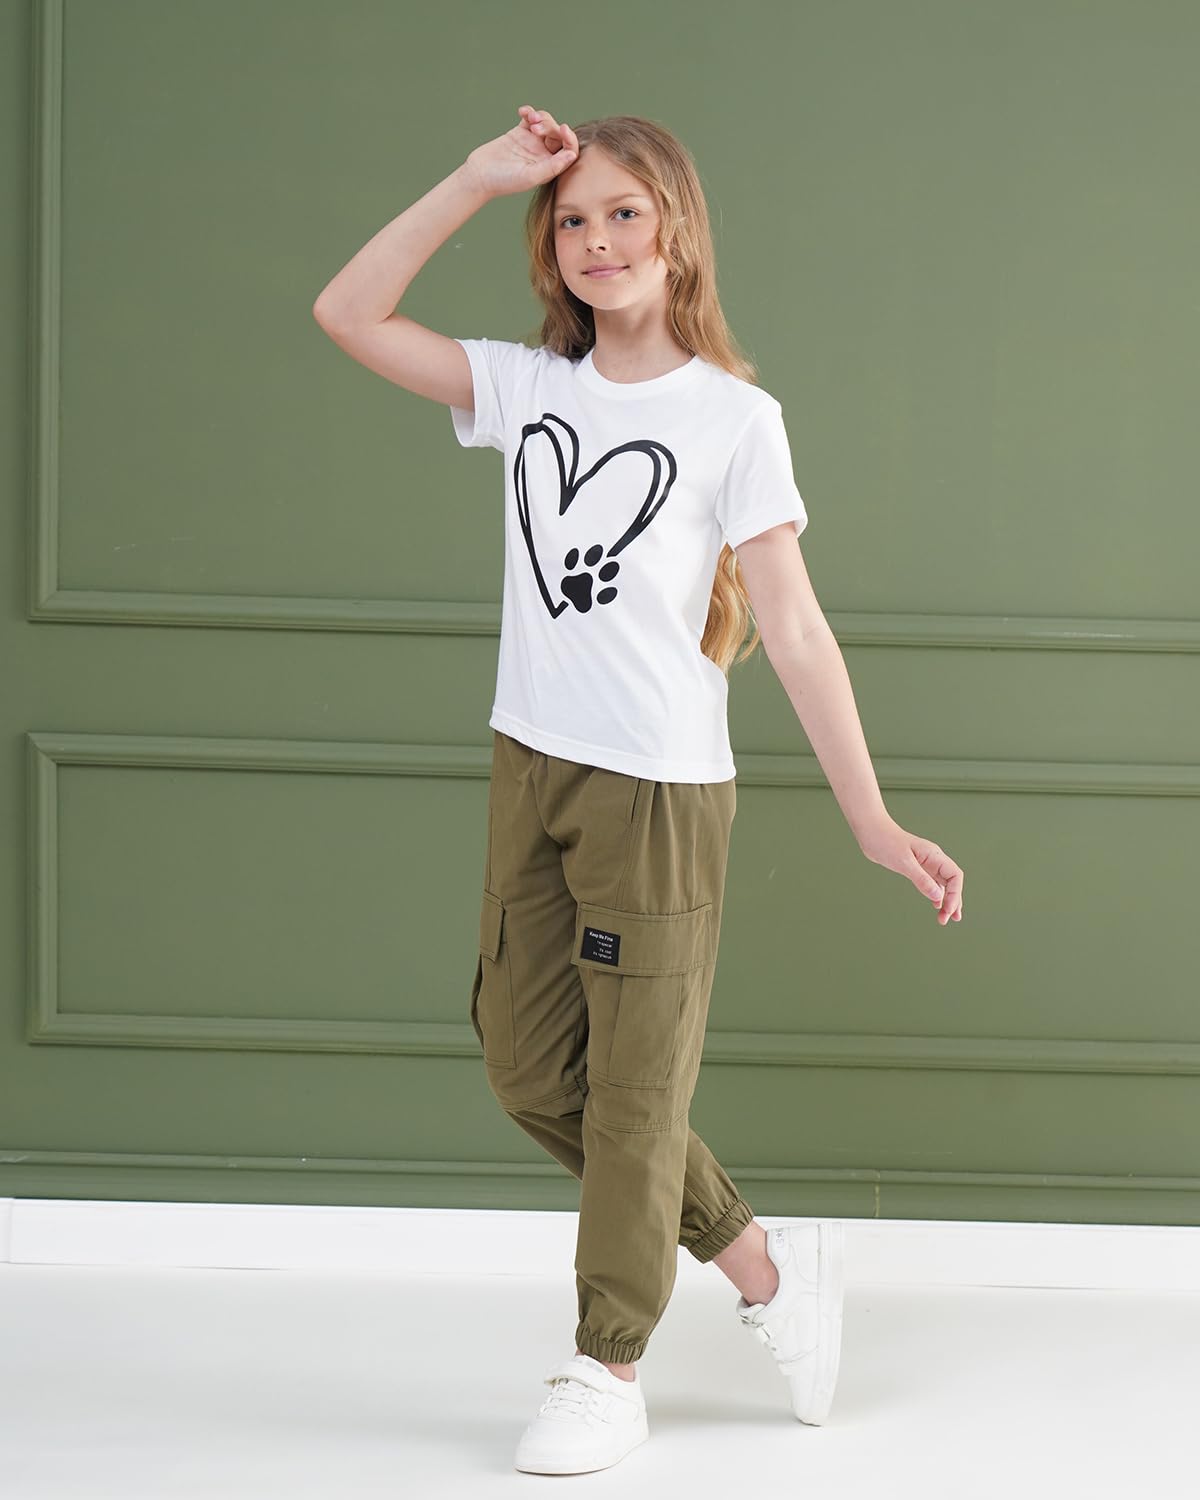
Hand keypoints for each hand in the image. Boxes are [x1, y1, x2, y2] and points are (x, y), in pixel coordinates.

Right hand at [462, 105, 579, 199]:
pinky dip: (529, 111)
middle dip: (550, 126)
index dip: (570, 138)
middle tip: (535, 128)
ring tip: (530, 119)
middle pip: (557, 134)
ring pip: (546, 123)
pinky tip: (522, 111)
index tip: (563, 128)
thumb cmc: (504, 181)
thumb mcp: (530, 176)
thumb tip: (572, 155)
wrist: (479, 175)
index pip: (569, 151)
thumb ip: (552, 166)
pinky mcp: (519, 133)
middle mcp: (543, 155)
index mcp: (550, 167)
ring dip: (541, 117)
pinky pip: (530, 118)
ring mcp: (531, 143)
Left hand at [857, 817, 963, 924]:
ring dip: (946, 900)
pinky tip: (936, 905)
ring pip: (943, 884)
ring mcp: (925, 863)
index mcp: (934, 855)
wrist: (871, 832)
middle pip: (952, 882)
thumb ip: (921, 879)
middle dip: (953, 901)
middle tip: (949, 919)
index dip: (955, 894)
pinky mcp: (916, 867)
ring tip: (944, 918)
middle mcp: (933, 859)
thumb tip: (938, 897)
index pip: (955, 876)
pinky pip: (932, 883)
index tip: (947, 909)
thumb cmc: (886, 842)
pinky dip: (935, 895)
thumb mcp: (903, 862)